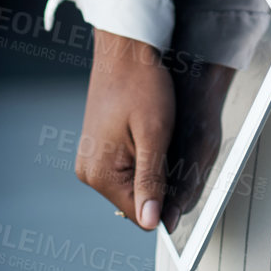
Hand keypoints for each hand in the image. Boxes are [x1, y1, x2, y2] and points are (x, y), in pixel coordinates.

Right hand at [74, 29, 176, 230]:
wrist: (125, 48)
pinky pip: (126, 165)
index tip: (181, 176)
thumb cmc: (141, 83)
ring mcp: (91, 159)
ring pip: (132, 181)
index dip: (165, 201)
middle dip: (158, 181)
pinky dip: (143, 156)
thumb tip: (151, 223)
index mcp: (99, 174)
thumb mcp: (154, 133)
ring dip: (152, 167)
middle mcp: (89, 172)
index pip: (138, 213)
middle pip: (135, 199)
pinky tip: (152, 133)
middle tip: (172, 147)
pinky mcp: (99, 146)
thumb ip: (151, 181)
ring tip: (162, 136)